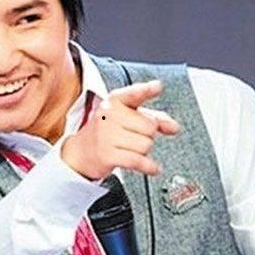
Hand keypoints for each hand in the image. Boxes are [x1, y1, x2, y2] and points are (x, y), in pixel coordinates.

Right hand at [61, 80, 179, 179]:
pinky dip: (149, 166)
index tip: (157, 87)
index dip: (146, 90)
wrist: (80, 152)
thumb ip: (154, 118)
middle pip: (149, 126)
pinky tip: (152, 168)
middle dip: (148, 135)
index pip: (133, 94)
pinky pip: (138, 160)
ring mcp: (106, 135)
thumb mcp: (128, 118)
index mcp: (114, 101)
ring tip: (130, 149)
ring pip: (146, 145)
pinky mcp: (107, 154)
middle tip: (134, 137)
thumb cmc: (107, 132)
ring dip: (144, 151)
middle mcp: (109, 115)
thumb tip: (174, 127)